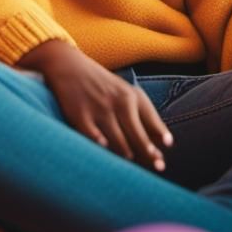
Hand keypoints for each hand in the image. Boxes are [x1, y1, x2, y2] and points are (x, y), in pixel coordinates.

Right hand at [18, 39, 172, 171]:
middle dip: (149, 155)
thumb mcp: (124, 91)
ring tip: (128, 160)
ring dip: (126, 155)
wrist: (66, 64)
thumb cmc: (100, 83)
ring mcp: (99, 109)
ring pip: (119, 143)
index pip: (152, 123)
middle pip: (139, 137)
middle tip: (157, 168)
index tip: (162, 155)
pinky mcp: (79, 115)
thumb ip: (144, 114)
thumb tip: (165, 144)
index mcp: (131, 95)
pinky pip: (94, 138)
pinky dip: (101, 147)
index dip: (160, 140)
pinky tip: (104, 150)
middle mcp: (118, 102)